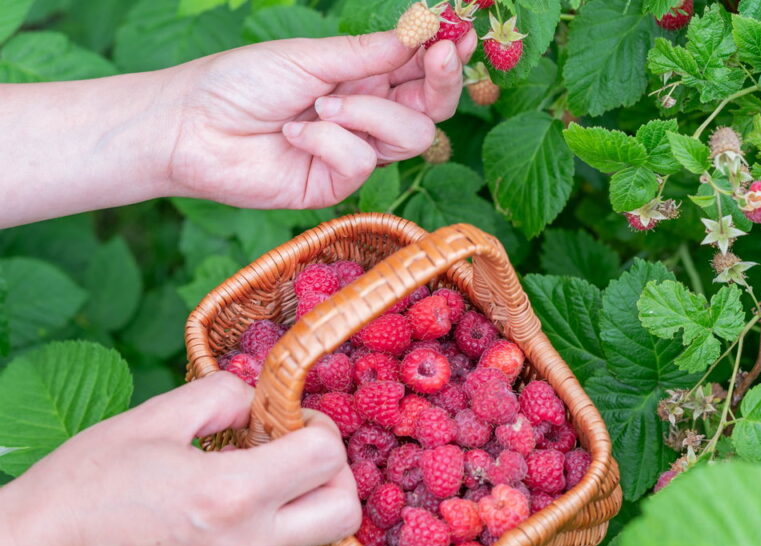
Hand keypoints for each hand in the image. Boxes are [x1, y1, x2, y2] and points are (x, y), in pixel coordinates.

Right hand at [0, 373, 357, 545]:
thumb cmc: (85, 484)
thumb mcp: (154, 418)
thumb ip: (222, 395)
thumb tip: (261, 395)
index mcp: (230, 493)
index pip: (326, 455)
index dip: (318, 424)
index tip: (289, 415)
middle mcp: (244, 543)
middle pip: (344, 511)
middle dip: (334, 470)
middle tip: (298, 446)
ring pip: (312, 536)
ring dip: (302, 500)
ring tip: (256, 474)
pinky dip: (271, 526)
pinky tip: (230, 505)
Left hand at [168, 31, 476, 209]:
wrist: (190, 126)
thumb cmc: (241, 82)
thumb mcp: (309, 57)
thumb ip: (367, 54)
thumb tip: (419, 36)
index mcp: (363, 79)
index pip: (420, 70)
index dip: (446, 55)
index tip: (461, 36)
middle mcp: (367, 116)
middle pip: (432, 109)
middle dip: (441, 82)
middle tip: (437, 56)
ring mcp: (355, 152)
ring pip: (410, 136)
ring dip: (369, 114)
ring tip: (320, 105)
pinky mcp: (336, 185)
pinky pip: (362, 162)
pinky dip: (329, 141)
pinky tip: (293, 132)